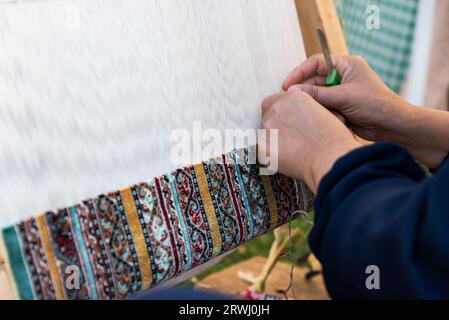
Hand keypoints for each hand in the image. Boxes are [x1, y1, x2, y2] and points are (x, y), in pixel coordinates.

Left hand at [261, 87, 360, 192]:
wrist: (330, 157)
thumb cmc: (334, 138)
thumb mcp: (324, 112)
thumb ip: (307, 109)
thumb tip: (300, 116)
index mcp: (294, 96)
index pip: (277, 100)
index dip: (283, 112)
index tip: (289, 122)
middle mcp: (278, 108)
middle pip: (268, 113)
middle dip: (276, 123)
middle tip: (289, 136)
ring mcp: (268, 126)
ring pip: (265, 131)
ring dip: (274, 138)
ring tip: (292, 150)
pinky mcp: (263, 145)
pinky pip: (264, 149)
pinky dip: (272, 154)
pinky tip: (287, 159)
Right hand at [283, 54, 448, 167]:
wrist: (393, 127)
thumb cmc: (376, 105)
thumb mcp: (343, 96)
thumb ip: (317, 93)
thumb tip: (292, 92)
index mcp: (346, 65)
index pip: (316, 63)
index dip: (300, 72)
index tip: (287, 84)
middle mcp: (343, 76)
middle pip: (314, 80)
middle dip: (306, 92)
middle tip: (293, 101)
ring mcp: (341, 92)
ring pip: (317, 96)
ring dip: (317, 105)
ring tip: (314, 113)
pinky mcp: (341, 107)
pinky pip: (324, 107)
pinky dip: (323, 113)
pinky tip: (326, 119)